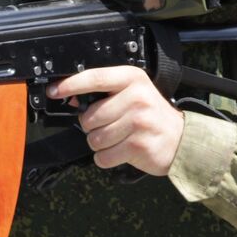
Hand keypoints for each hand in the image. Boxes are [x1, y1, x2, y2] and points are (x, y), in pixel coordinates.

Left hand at [47, 67, 184, 175]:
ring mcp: (138, 122)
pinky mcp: (138, 146)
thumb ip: (105, 93)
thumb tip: (69, 97)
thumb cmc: (152, 117)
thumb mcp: (133, 93)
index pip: (94, 78)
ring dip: (101, 144)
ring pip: (94, 139)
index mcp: (132, 79)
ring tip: (120, 138)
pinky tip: (122, 150)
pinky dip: (107, 158)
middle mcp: (136, 98)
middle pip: (89, 117)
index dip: (70, 85)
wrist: (182, 140)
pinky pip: (103, 157)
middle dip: (92, 127)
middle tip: (111, 126)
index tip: (54, 91)